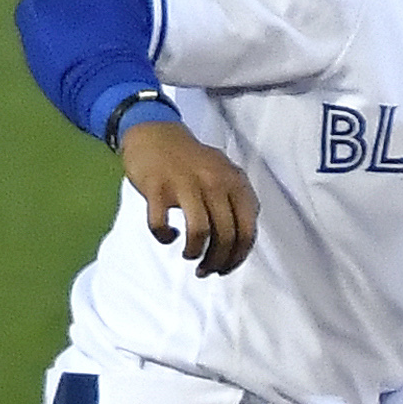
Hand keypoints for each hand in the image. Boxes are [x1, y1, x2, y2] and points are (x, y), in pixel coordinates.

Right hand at [119, 119, 259, 275]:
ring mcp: (185, 183)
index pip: (247, 231)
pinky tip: (167, 235)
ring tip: (189, 255)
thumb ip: (237, 204)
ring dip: (195, 254)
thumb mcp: (224, 175)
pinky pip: (161, 224)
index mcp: (235, 182)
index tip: (226, 267)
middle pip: (225, 236)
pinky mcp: (157, 187)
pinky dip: (164, 237)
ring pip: (200, 233)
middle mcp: (215, 182)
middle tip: (206, 269)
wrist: (155, 134)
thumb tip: (238, 247)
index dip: (237, 257)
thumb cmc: (191, 162)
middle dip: (217, 261)